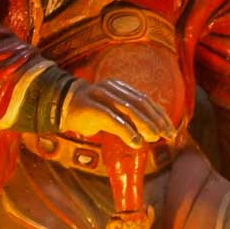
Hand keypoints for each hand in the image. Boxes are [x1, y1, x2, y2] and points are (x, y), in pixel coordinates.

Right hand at [60, 77, 175, 147]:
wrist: (59, 105)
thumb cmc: (89, 111)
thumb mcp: (111, 111)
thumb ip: (128, 116)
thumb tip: (151, 131)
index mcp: (120, 87)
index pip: (145, 99)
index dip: (159, 114)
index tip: (170, 128)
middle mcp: (112, 88)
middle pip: (140, 103)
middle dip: (156, 120)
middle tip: (168, 134)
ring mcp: (101, 96)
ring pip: (129, 110)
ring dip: (145, 125)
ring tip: (155, 138)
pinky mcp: (91, 108)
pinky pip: (112, 119)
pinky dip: (126, 131)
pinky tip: (136, 141)